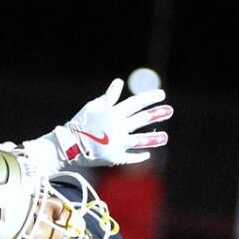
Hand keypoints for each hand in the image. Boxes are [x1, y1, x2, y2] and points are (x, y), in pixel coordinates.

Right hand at [55, 78, 173, 166]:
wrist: (69, 145)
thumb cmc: (81, 123)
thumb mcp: (94, 106)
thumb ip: (109, 96)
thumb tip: (119, 81)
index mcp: (113, 113)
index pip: (136, 103)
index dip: (150, 98)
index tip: (162, 95)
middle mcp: (118, 128)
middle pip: (141, 119)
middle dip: (157, 114)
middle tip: (170, 110)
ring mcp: (117, 144)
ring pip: (140, 140)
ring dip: (154, 139)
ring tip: (165, 137)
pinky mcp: (115, 157)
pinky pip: (130, 157)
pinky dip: (139, 156)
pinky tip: (147, 155)